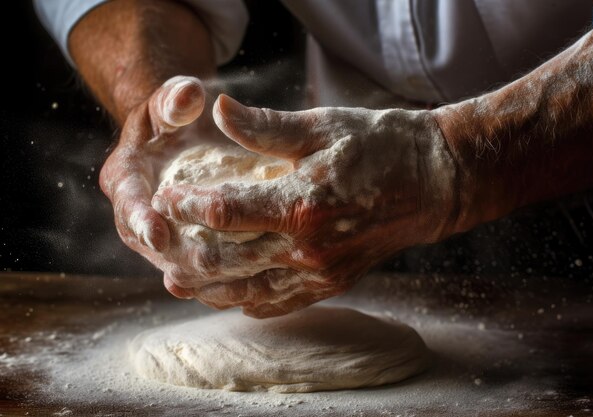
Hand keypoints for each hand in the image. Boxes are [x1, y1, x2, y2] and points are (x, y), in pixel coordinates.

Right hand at [99, 75, 227, 298]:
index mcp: (124, 177)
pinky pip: (194, 267)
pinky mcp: (181, 243)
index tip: (158, 234)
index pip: (128, 202)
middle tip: (207, 266)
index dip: (140, 219)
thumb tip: (189, 95)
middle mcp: (136, 211)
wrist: (181, 133)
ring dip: (198, 274)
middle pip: (150, 244)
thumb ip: (176, 98)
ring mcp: (158, 232)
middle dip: (176, 256)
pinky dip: (214, 277)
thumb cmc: (176, 112)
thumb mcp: (173, 99)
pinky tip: (241, 285)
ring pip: (173, 262)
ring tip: (229, 280)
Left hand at [152, 94, 459, 316]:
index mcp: (302, 203)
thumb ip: (266, 127)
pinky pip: (281, 303)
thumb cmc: (381, 147)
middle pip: (229, 259)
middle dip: (187, 252)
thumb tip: (219, 110)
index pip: (227, 211)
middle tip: (158, 245)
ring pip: (249, 290)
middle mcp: (308, 247)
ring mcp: (321, 271)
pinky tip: (229, 297)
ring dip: (209, 287)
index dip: (188, 205)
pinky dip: (249, 303)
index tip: (165, 198)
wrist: (434, 183)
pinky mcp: (333, 283)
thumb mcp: (323, 127)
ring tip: (177, 280)